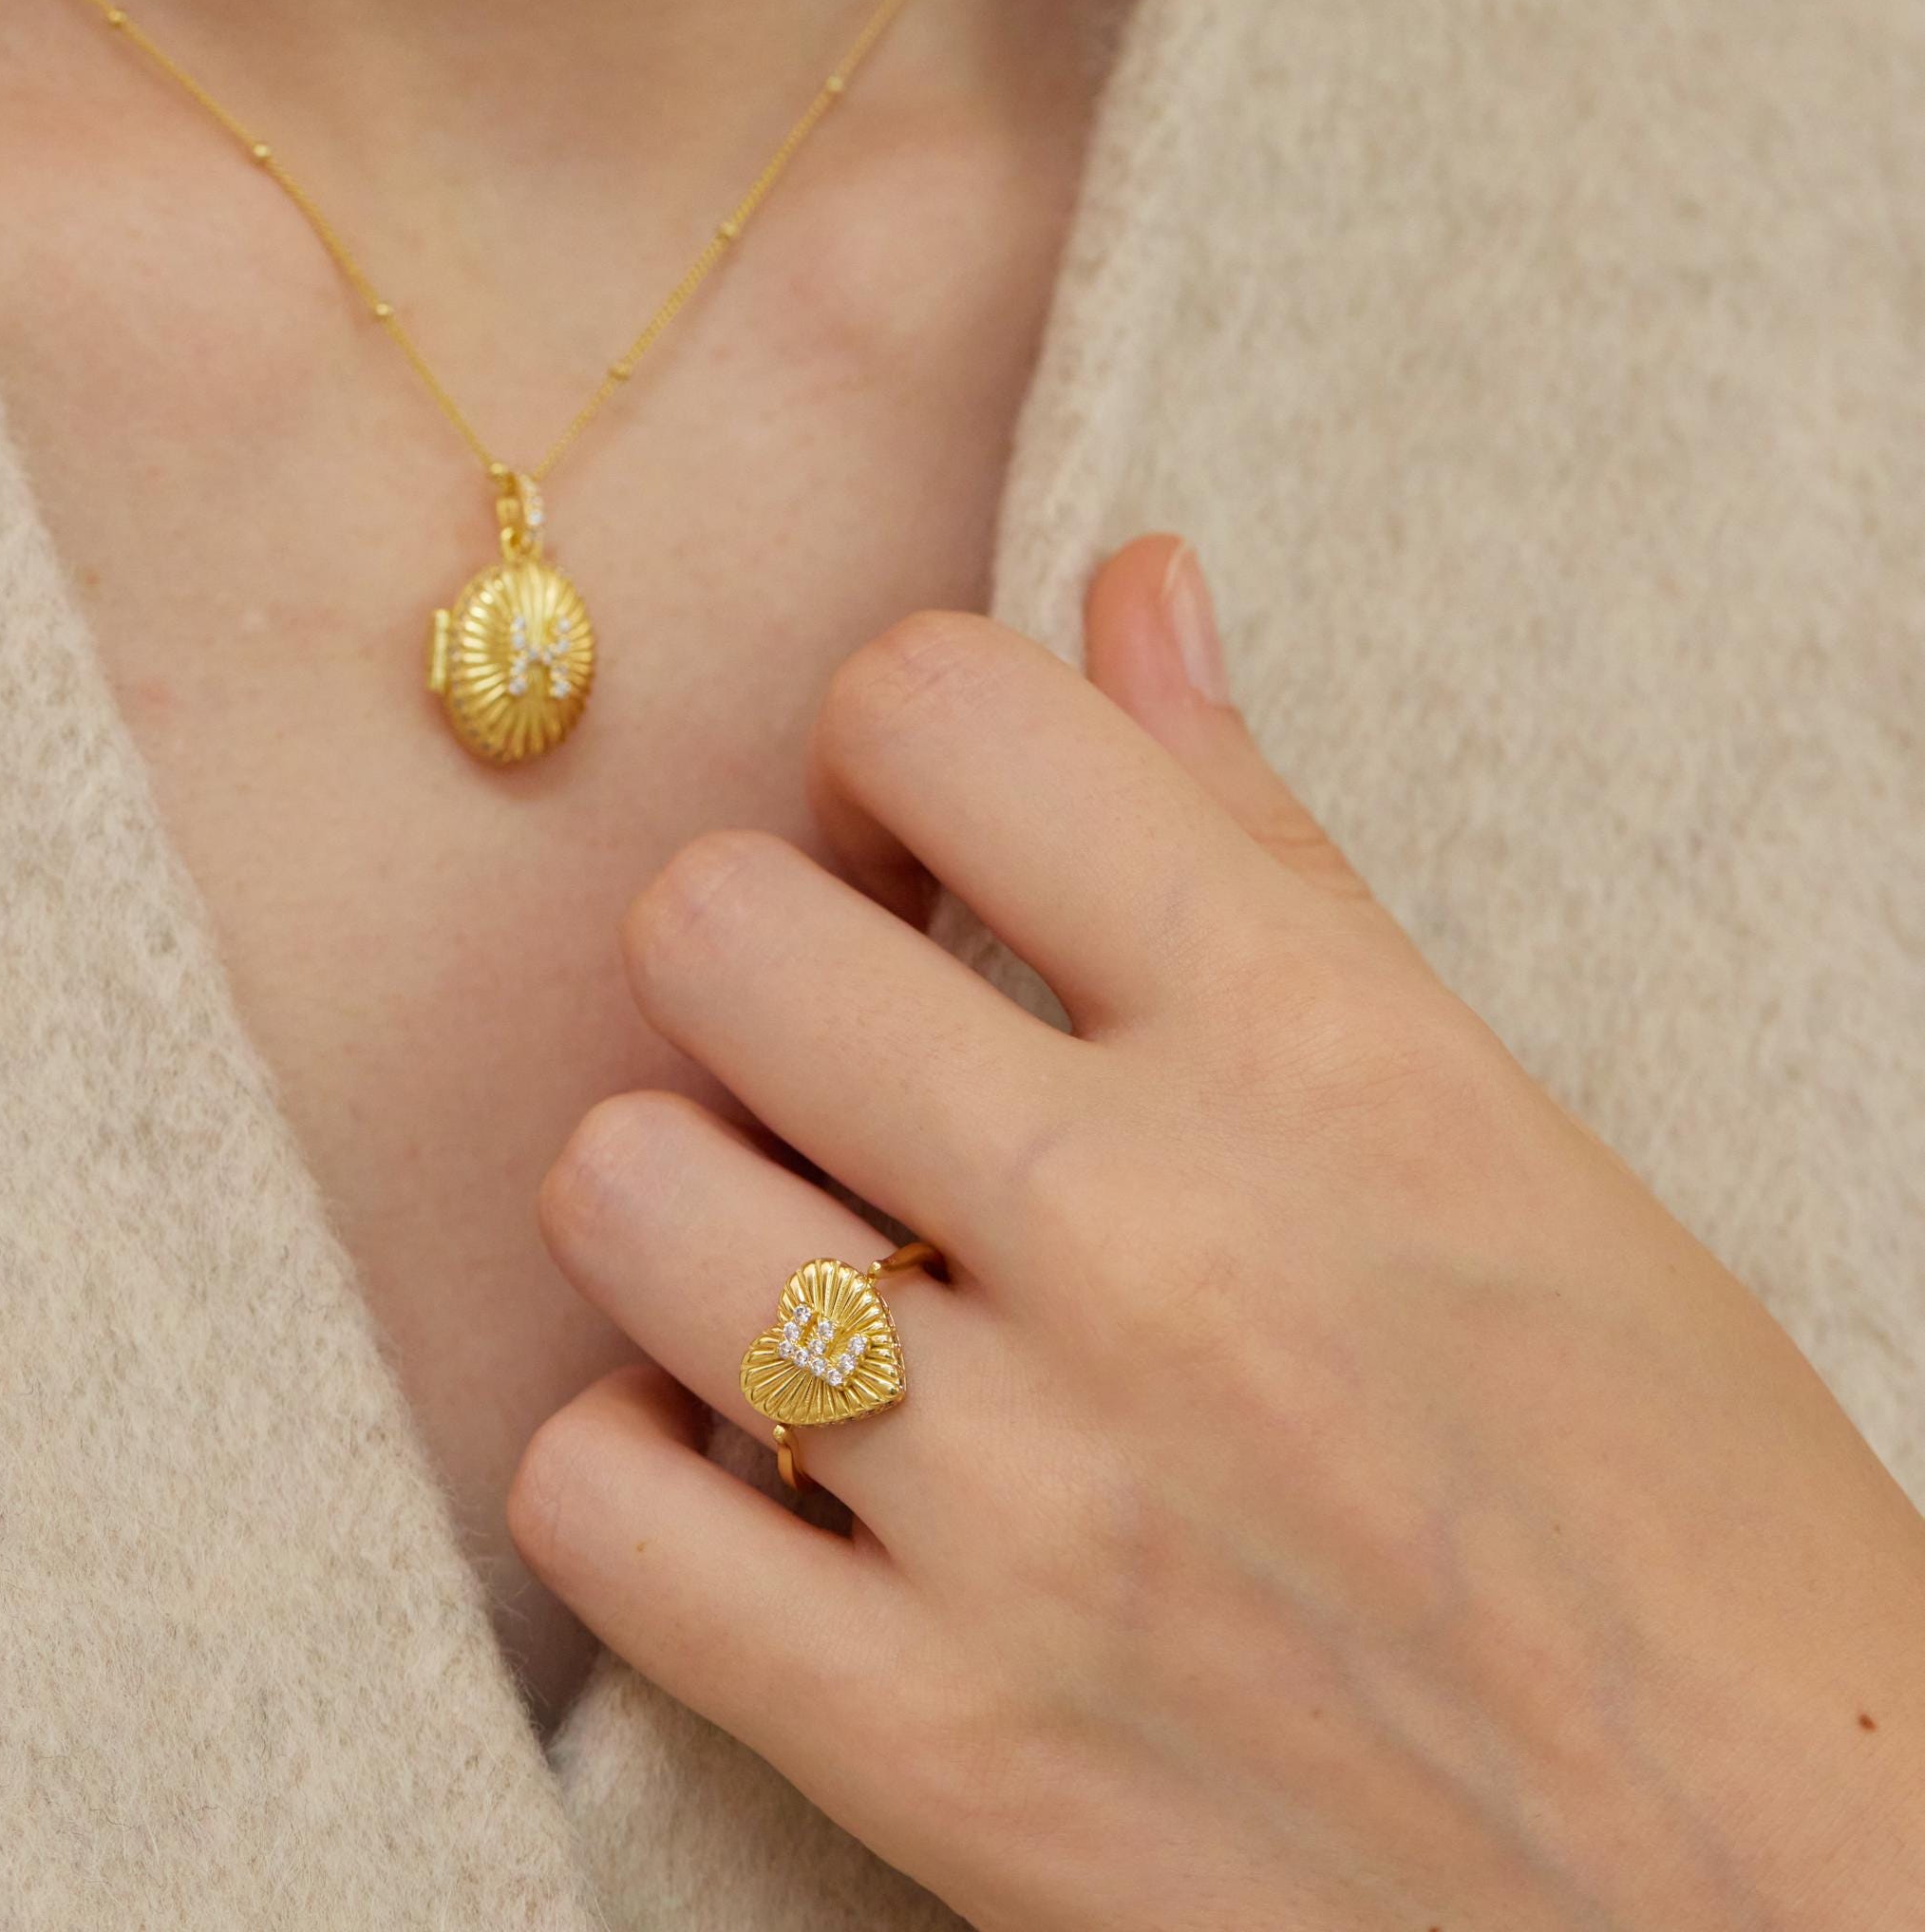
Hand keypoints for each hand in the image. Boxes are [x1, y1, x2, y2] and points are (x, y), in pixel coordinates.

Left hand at [511, 535, 1924, 1929]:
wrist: (1788, 1929)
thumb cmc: (1672, 1502)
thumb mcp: (1499, 1125)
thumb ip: (1264, 839)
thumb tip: (1129, 583)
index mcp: (1319, 1052)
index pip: (940, 711)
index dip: (893, 741)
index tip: (923, 834)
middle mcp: (1157, 1245)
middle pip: (714, 931)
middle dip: (752, 959)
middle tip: (834, 1047)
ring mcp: (1033, 1509)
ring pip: (622, 1193)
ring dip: (677, 1204)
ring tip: (792, 1257)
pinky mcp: (937, 1747)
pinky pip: (590, 1509)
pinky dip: (631, 1470)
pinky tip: (746, 1466)